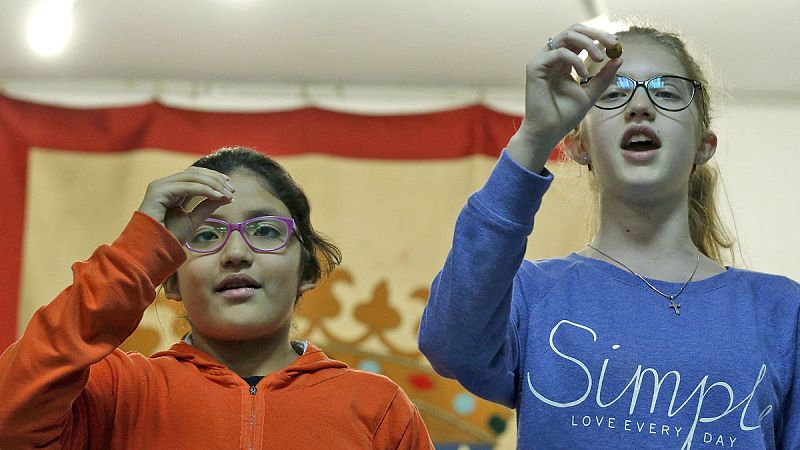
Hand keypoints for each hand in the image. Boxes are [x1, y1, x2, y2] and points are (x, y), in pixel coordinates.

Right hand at [138, 167, 234, 242]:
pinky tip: (217, 196)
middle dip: (216, 179)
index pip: (195, 176)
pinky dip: (204, 190)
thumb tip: (226, 196)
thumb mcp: (194, 219)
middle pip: (194, 173)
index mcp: (171, 190)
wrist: (153, 250)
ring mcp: (159, 187)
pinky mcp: (157, 192)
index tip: (231, 188)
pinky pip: (186, 186)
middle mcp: (164, 185)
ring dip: (213, 184)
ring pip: (191, 177)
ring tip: (226, 194)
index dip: (214, 178)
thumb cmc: (170, 237)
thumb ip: (207, 206)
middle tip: (232, 190)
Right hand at [508, 24, 622, 171]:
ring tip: (600, 58)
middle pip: (574, 30)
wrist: (547, 132)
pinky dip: (575, 61)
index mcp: (563, 61)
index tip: (616, 44)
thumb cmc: (564, 116)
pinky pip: (559, 53)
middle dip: (596, 34)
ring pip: (567, 36)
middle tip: (613, 43)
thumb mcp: (591, 93)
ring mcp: (542, 61)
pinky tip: (582, 75)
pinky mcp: (535, 67)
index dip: (599, 36)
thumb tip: (620, 58)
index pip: (581, 38)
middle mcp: (552, 57)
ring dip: (588, 43)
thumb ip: (603, 77)